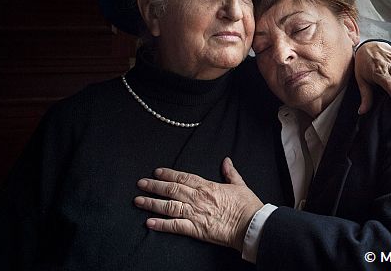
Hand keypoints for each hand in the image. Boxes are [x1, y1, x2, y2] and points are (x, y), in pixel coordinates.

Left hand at [134, 157, 263, 251]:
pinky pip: (175, 226)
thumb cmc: (247, 205)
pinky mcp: (196, 229)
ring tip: (138, 201)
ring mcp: (195, 213)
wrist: (252, 224)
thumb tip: (226, 161)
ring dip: (152, 203)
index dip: (168, 174)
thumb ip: (230, 173)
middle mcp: (198, 198)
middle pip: (172, 190)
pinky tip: (149, 222)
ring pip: (169, 206)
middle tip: (140, 183)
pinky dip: (161, 224)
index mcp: (207, 186)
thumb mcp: (240, 185)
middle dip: (154, 186)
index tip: (156, 172)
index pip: (183, 178)